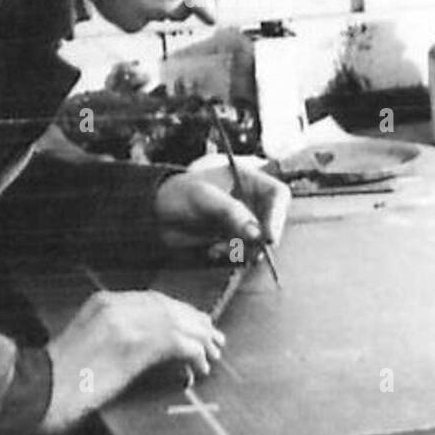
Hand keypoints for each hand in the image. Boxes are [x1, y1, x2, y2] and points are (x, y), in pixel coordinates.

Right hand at [37, 290, 224, 434]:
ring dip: (200, 340)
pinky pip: (178, 343)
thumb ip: (115, 333)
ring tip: (213, 354)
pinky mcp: (136, 345)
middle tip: (214, 338)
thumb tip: (151, 346)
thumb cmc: (57, 379)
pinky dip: (194, 355)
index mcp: (103, 302)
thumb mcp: (85, 343)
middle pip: (169, 307)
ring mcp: (126, 322)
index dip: (179, 313)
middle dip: (195, 322)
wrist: (40, 391)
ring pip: (178, 323)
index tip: (196, 325)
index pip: (153, 300)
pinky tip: (199, 367)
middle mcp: (116, 305)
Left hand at [153, 163, 290, 251]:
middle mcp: (250, 199)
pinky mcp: (235, 238)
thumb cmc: (178, 195)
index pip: (278, 194)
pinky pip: (246, 251)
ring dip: (243, 249)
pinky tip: (212, 251)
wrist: (156, 215)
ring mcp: (244, 220)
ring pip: (260, 240)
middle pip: (273, 221)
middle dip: (259, 238)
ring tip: (218, 248)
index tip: (268, 238)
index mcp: (248, 179)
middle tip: (242, 249)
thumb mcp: (204, 198)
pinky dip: (232, 255)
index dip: (278, 215)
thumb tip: (258, 235)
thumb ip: (231, 213)